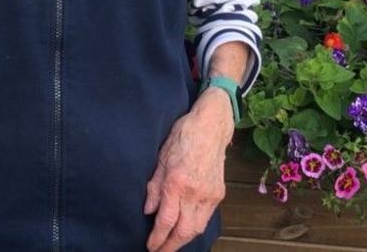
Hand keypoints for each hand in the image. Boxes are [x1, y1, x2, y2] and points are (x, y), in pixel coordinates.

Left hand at [144, 89, 233, 251]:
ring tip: (171, 244)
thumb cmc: (183, 136)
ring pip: (197, 228)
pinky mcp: (218, 193)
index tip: (150, 247)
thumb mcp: (160, 158)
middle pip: (183, 231)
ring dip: (183, 240)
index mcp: (176, 182)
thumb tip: (148, 211)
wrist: (211, 126)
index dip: (157, 238)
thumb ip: (154, 187)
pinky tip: (186, 228)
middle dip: (170, 246)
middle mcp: (194, 192)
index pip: (165, 220)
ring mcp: (209, 194)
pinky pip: (206, 218)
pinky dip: (195, 227)